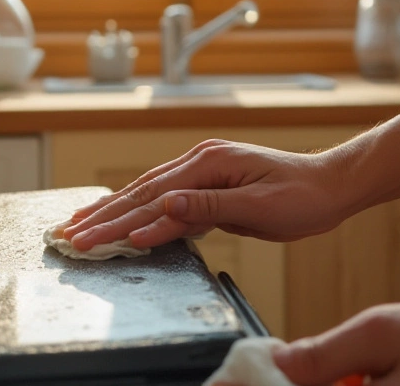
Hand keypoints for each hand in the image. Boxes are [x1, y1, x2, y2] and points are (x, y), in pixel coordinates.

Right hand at [62, 139, 351, 250]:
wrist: (330, 185)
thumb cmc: (301, 198)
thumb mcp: (257, 207)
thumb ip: (207, 208)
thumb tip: (163, 206)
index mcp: (208, 164)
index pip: (153, 198)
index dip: (119, 221)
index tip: (90, 238)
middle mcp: (199, 161)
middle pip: (141, 192)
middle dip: (103, 216)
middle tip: (70, 235)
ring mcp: (201, 169)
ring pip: (147, 192)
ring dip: (113, 210)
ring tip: (81, 222)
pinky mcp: (207, 182)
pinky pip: (165, 197)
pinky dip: (138, 209)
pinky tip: (121, 216)